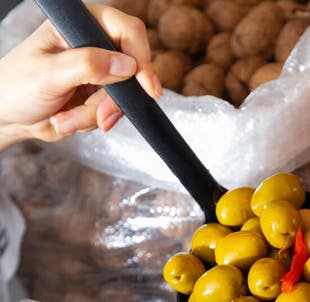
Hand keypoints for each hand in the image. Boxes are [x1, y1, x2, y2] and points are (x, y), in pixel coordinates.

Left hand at [0, 3, 160, 150]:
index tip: (148, 88)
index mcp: (80, 24)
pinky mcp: (97, 96)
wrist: (8, 116)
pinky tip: (68, 120)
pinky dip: (91, 122)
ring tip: (65, 119)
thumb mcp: (50, 74)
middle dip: (112, 100)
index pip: (127, 31)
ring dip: (95, 115)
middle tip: (99, 118)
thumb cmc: (16, 86)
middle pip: (130, 70)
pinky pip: (110, 112)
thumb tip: (127, 65)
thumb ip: (88, 65)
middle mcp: (93, 44)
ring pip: (120, 98)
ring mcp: (97, 72)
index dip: (142, 58)